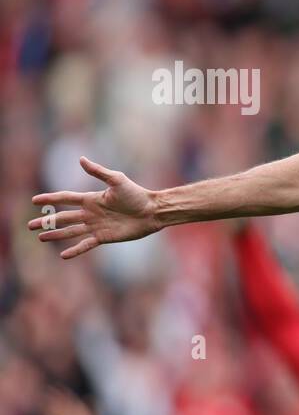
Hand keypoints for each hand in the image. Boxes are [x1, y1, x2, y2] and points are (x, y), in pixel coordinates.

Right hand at [29, 157, 160, 259]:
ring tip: (41, 237)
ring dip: (56, 234)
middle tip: (30, 225)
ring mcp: (96, 226)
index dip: (50, 199)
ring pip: (71, 231)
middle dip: (47, 221)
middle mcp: (91, 213)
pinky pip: (86, 244)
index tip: (35, 200)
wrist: (152, 211)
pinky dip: (75, 250)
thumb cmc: (137, 194)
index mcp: (91, 199)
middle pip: (63, 217)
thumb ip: (98, 171)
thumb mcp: (117, 180)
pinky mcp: (105, 237)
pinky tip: (63, 255)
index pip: (65, 199)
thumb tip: (81, 159)